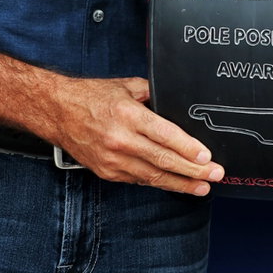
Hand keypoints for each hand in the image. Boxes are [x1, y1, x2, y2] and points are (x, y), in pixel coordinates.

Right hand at [42, 76, 223, 195]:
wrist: (57, 111)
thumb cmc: (90, 96)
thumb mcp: (126, 86)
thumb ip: (153, 94)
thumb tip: (177, 102)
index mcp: (128, 115)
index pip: (165, 135)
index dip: (188, 148)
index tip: (206, 156)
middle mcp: (120, 139)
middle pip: (163, 160)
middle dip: (193, 170)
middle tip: (214, 174)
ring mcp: (113, 159)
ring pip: (153, 176)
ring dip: (181, 183)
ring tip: (202, 187)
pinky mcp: (107, 172)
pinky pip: (139, 179)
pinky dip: (158, 182)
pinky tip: (176, 183)